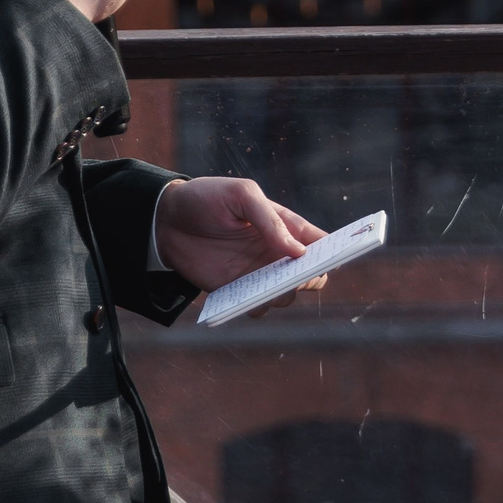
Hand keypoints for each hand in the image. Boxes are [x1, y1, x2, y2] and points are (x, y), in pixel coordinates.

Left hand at [155, 178, 329, 312]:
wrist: (166, 219)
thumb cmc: (207, 198)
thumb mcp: (241, 195)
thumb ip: (270, 220)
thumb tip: (297, 251)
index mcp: (286, 226)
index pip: (322, 243)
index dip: (335, 251)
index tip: (337, 257)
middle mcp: (277, 253)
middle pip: (312, 276)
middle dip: (311, 278)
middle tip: (298, 274)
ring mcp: (258, 274)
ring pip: (287, 296)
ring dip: (283, 294)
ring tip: (268, 286)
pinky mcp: (237, 291)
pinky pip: (258, 308)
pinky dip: (257, 306)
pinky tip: (245, 297)